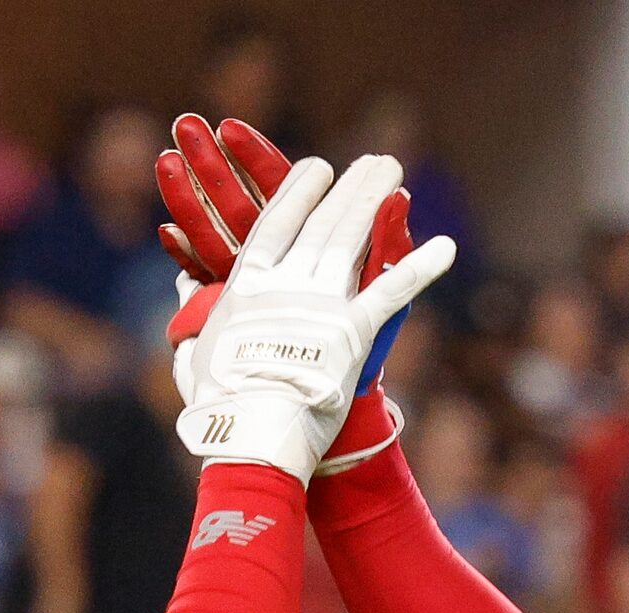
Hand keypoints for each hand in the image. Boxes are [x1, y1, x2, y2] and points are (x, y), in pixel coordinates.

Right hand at [158, 115, 420, 472]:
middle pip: (323, 223)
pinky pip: (392, 291)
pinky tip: (446, 246)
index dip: (300, 192)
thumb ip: (191, 309)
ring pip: (352, 240)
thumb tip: (182, 278)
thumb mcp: (192, 350)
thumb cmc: (218, 404)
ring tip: (394, 172)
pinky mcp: (354, 333)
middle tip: (374, 162)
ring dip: (376, 202)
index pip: (276, 223)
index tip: (318, 167)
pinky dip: (421, 267)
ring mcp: (322, 305)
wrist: (250, 435)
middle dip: (350, 187)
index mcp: (247, 285)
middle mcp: (287, 284)